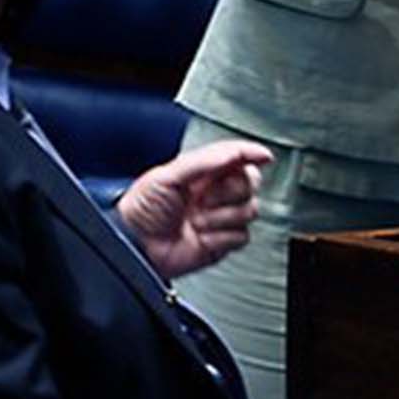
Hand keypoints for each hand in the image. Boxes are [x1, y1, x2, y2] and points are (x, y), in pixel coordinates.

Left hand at [118, 140, 272, 280]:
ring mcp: (220, 217)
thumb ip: (206, 160)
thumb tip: (239, 152)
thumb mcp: (169, 175)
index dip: (252, 155)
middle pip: (250, 183)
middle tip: (203, 198)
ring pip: (249, 210)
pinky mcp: (223, 242)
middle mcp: (215, 193)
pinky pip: (242, 236)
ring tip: (196, 220)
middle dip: (229, 191)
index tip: (263, 157)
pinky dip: (220, 238)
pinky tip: (201, 236)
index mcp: (203, 172)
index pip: (238, 157)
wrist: (135, 246)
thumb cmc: (141, 210)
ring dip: (220, 217)